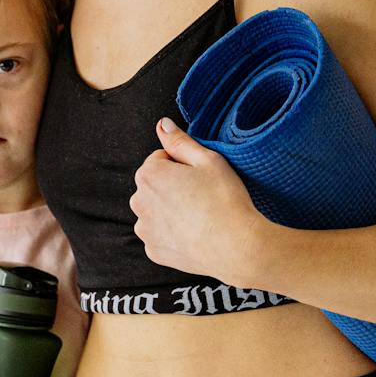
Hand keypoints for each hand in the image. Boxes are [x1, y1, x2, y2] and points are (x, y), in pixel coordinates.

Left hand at [131, 118, 266, 281]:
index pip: (161, 158)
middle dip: (173, 186)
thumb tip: (161, 125)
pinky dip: (173, 233)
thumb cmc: (225, 200)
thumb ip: (180, 141)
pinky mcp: (154, 251)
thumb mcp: (208, 160)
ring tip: (199, 216)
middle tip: (202, 195)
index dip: (183, 164)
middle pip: (155, 185)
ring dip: (170, 210)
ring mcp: (145, 229)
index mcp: (149, 174)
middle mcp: (139, 201)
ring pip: (156, 210)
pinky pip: (160, 235)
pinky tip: (194, 234)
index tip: (201, 177)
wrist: (236, 247)